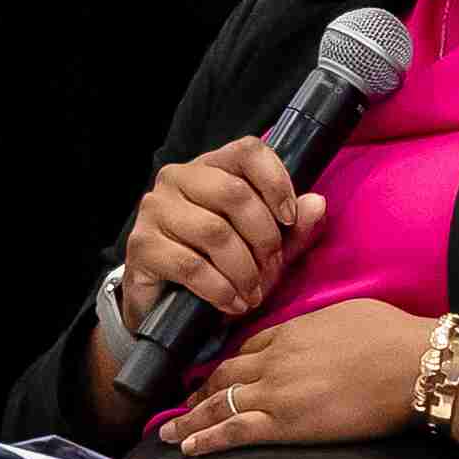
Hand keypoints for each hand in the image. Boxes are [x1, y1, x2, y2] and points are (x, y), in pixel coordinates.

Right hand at [106, 138, 323, 382]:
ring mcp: (155, 209)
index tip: (289, 219)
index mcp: (210, 167)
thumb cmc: (220, 268)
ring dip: (243, 270)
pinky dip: (220, 289)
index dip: (276, 182)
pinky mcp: (141, 246)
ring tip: (252, 294)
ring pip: (215, 232)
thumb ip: (294, 230)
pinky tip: (231, 303)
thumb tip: (316, 203)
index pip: (248, 151)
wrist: (167, 307)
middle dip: (263, 238)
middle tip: (271, 270)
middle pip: (234, 193)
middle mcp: (178, 178)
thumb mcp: (265, 250)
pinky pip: (191, 265)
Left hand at [161, 298, 442, 454]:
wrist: (411, 363)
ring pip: (220, 403)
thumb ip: (325, 324)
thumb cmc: (394, 337)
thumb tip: (326, 331)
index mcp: (293, 331)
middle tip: (183, 403)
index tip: (216, 375)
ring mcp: (276, 391)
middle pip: (225, 375)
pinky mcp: (285, 422)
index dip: (228, 365)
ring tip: (172, 430)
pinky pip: (235, 430)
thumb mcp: (351, 313)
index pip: (249, 348)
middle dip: (200, 390)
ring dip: (192, 418)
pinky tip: (190, 446)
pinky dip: (208, 438)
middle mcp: (275, 359)